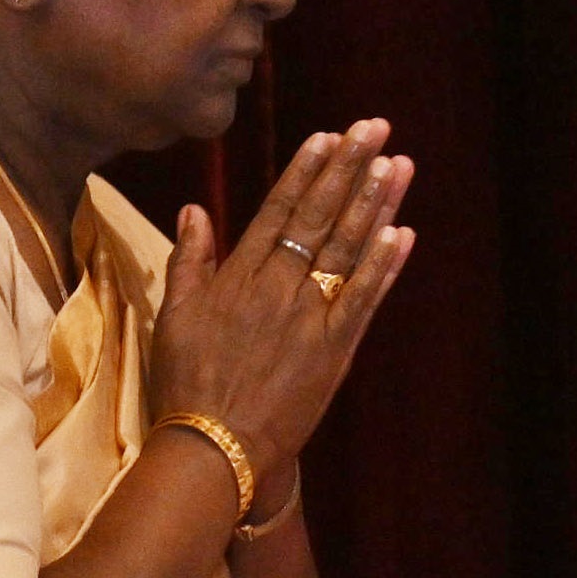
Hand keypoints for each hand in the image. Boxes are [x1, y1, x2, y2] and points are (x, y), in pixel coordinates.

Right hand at [150, 123, 415, 471]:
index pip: (279, 211)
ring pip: (348, 251)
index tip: (329, 135)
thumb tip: (193, 208)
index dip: (306, 170)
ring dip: (375, 205)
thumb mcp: (173, 317)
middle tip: (376, 127)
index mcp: (239, 277)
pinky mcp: (335, 352)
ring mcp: (311, 319)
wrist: (214, 450)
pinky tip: (403, 233)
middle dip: (349, 169)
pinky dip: (384, 266)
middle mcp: (279, 289)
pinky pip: (364, 300)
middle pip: (320, 218)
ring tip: (397, 164)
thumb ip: (188, 260)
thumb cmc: (185, 385)